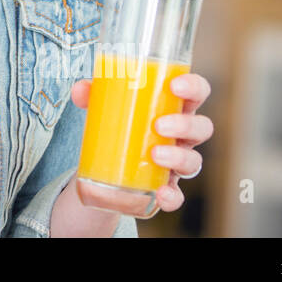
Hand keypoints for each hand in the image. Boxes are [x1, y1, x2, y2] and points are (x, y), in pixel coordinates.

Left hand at [70, 72, 213, 212]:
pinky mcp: (166, 187)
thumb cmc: (118, 123)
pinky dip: (173, 196)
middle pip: (202, 127)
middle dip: (185, 124)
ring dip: (178, 157)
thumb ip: (93, 94)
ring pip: (193, 161)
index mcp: (172, 107)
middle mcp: (181, 135)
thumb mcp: (106, 106)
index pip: (197, 92)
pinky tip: (161, 194)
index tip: (174, 85)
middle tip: (159, 125)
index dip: (194, 86)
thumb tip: (80, 89)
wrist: (106, 166)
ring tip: (155, 155)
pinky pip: (178, 196)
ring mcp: (176, 162)